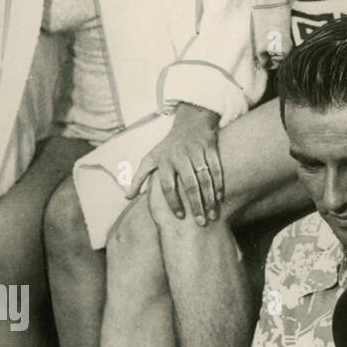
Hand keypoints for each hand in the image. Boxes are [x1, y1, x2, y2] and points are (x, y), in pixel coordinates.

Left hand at [125, 104, 222, 223]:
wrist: (191, 122)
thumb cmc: (169, 146)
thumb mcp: (151, 158)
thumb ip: (139, 178)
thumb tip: (127, 197)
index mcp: (164, 161)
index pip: (168, 186)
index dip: (173, 202)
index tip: (179, 217)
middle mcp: (180, 156)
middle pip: (189, 185)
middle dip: (196, 205)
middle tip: (200, 223)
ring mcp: (197, 152)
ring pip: (205, 179)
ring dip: (209, 198)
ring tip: (212, 215)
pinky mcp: (211, 148)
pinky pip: (217, 169)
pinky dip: (219, 184)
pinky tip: (219, 198)